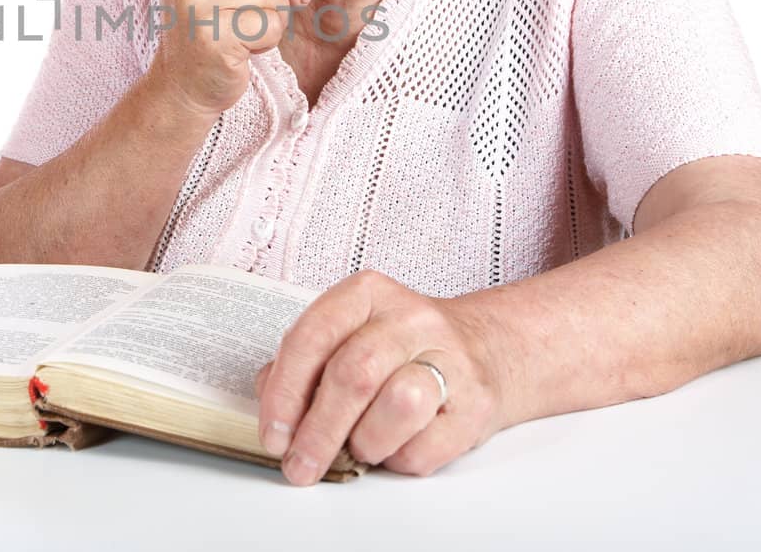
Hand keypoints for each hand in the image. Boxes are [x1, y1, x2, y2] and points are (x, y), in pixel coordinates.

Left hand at [252, 269, 510, 484]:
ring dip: (366, 441)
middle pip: (354, 375)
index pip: (313, 336)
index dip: (285, 392)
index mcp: (367, 295)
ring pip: (398, 405)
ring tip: (361, 445)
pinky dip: (397, 459)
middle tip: (299, 465)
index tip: (274, 434)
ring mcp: (450, 359)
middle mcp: (411, 319)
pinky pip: (424, 448)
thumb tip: (274, 410)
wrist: (486, 350)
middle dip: (318, 432)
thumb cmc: (400, 350)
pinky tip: (395, 446)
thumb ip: (304, 365)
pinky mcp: (476, 405)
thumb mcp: (347, 336)